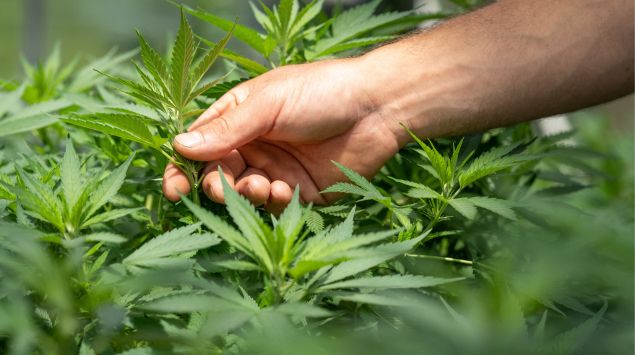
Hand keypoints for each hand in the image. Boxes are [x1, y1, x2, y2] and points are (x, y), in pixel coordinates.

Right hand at [162, 58, 405, 214]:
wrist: (376, 108)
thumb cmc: (321, 92)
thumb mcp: (269, 104)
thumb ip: (227, 129)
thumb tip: (179, 145)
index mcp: (241, 118)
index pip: (200, 146)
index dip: (183, 167)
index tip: (174, 188)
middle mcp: (255, 146)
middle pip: (218, 175)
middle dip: (216, 185)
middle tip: (222, 187)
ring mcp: (277, 171)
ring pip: (244, 194)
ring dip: (245, 194)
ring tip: (262, 185)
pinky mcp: (301, 193)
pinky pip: (274, 206)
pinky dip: (272, 203)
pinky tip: (284, 190)